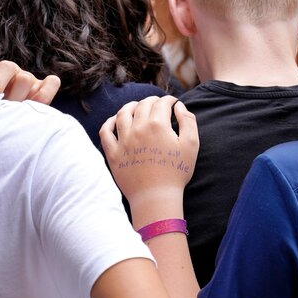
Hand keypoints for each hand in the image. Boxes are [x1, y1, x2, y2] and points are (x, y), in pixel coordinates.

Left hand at [0, 58, 60, 103]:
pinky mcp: (45, 91)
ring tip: (12, 108)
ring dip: (18, 91)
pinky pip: (51, 82)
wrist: (3, 140)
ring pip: (25, 75)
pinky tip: (35, 102)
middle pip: (8, 67)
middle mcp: (10, 74)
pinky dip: (46, 89)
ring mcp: (29, 81)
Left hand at [100, 96, 198, 225]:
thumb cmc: (176, 172)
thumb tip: (179, 106)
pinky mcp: (112, 153)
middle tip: (158, 103)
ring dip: (131, 106)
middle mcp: (138, 128)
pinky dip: (109, 122)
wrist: (156, 197)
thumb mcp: (191, 145)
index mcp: (157, 125)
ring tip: (137, 106)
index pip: (162, 103)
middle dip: (153, 100)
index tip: (173, 103)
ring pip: (123, 113)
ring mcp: (123, 140)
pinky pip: (105, 131)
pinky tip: (115, 120)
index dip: (169, 100)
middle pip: (143, 105)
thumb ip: (188, 121)